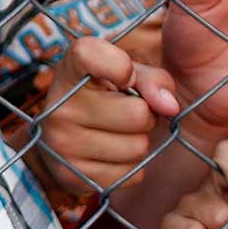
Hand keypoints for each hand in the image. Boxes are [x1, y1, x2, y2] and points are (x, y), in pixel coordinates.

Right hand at [38, 35, 180, 197]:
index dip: (120, 65)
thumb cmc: (114, 100)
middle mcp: (58, 104)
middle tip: (126, 114)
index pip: (90, 53)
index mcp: (71, 68)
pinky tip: (112, 158)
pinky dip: (131, 168)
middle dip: (146, 116)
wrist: (72, 143)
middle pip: (137, 113)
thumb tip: (170, 106)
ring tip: (118, 135)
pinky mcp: (72, 175)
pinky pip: (129, 174)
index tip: (127, 77)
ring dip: (139, 143)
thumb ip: (156, 80)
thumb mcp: (135, 78)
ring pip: (136, 147)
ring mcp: (60, 142)